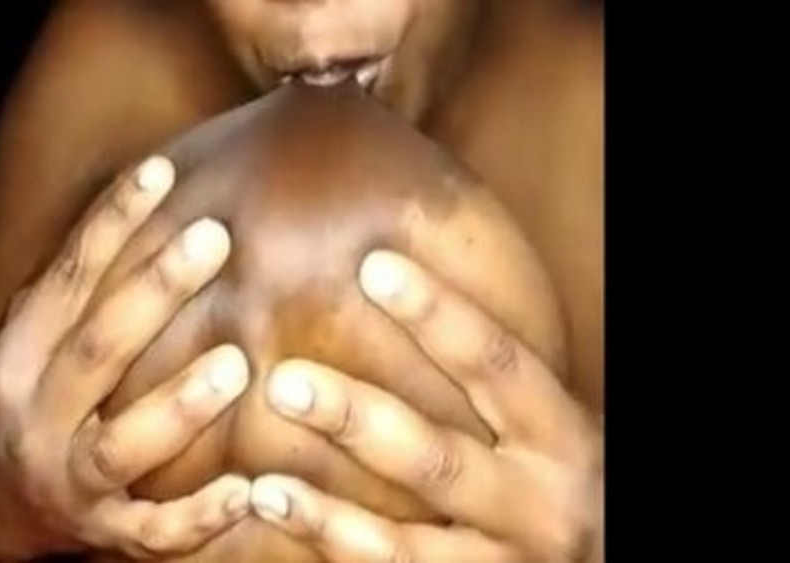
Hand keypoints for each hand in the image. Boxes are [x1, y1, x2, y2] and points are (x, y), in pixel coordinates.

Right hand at [0, 156, 252, 559]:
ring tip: (235, 365)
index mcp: (21, 355)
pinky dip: (196, 517)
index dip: (111, 222)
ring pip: (121, 444)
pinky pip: (151, 531)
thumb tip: (149, 195)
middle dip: (154, 291)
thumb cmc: (37, 401)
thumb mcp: (39, 343)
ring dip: (177, 405)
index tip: (160, 171)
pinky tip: (243, 493)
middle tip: (214, 239)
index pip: (68, 277)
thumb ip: (82, 290)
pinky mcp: (103, 530)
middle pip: (96, 348)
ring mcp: (68, 478)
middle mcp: (36, 415)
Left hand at [249, 250, 602, 562]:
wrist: (602, 561)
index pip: (496, 363)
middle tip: (285, 383)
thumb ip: (488, 381)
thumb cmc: (549, 475)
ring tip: (265, 486)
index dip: (438, 314)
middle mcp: (542, 505)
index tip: (373, 269)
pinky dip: (330, 552)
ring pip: (407, 547)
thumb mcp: (541, 424)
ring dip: (329, 516)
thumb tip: (389, 275)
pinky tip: (280, 524)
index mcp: (558, 435)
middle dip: (357, 420)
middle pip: (439, 461)